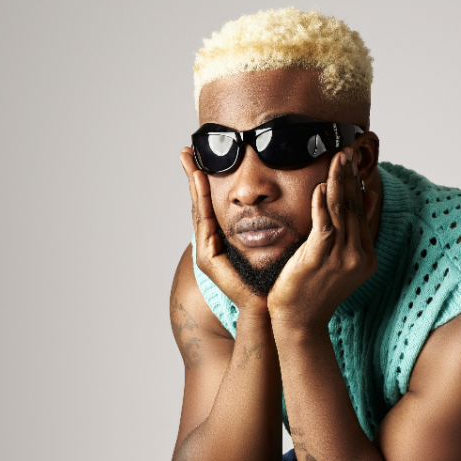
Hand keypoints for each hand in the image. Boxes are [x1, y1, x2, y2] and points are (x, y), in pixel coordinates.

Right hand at [179, 148, 265, 314]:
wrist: (264, 309)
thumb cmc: (268, 282)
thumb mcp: (266, 246)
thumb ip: (264, 228)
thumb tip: (275, 204)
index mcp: (221, 240)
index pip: (211, 205)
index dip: (204, 182)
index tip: (200, 158)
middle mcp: (210, 244)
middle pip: (199, 203)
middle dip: (192, 177)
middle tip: (185, 152)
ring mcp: (206, 252)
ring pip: (199, 210)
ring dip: (194, 185)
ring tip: (190, 161)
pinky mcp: (209, 259)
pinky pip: (205, 224)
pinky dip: (203, 202)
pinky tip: (201, 183)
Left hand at [269, 153, 379, 331]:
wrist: (300, 322)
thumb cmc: (313, 290)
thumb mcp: (340, 260)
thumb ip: (352, 232)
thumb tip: (366, 198)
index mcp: (365, 255)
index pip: (363, 212)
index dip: (358, 184)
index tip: (354, 162)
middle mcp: (358, 256)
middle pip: (355, 207)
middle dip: (350, 176)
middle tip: (347, 150)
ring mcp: (341, 258)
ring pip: (342, 212)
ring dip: (339, 182)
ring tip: (337, 159)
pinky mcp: (319, 259)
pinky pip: (324, 226)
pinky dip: (322, 205)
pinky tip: (321, 186)